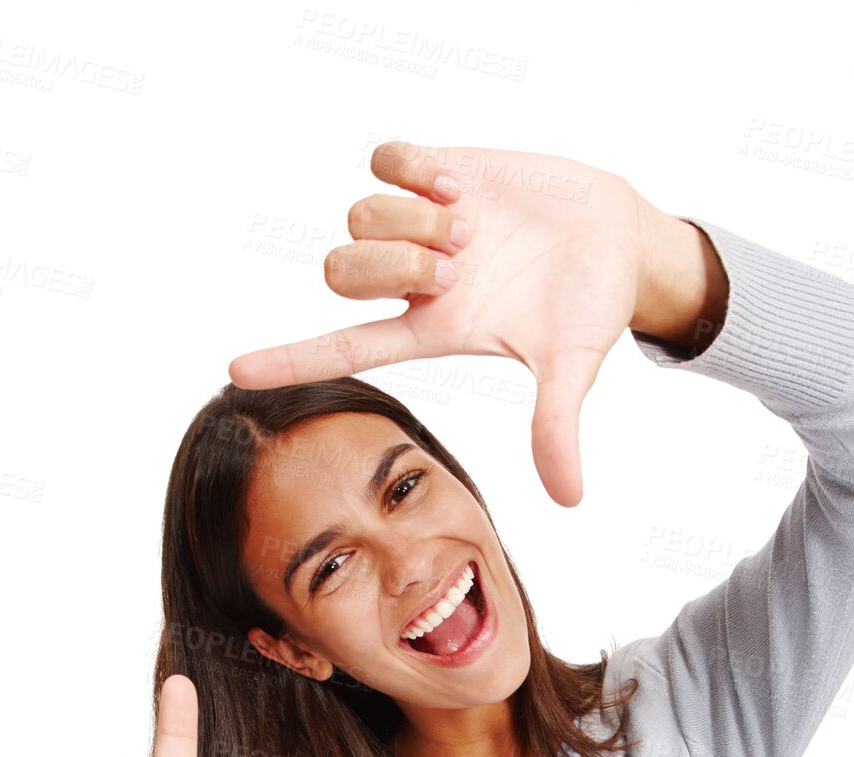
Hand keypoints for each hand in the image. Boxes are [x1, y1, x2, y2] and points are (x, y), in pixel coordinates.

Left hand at [227, 140, 706, 507]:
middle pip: (339, 272)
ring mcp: (421, 223)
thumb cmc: (592, 307)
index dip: (291, 360)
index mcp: (434, 330)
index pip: (346, 350)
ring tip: (467, 226)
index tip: (235, 371)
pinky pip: (384, 161)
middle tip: (451, 266)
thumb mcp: (572, 368)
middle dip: (388, 264)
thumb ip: (556, 428)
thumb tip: (569, 498)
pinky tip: (459, 185)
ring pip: (358, 215)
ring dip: (410, 219)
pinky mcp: (438, 171)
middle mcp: (415, 280)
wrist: (618, 238)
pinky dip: (415, 170)